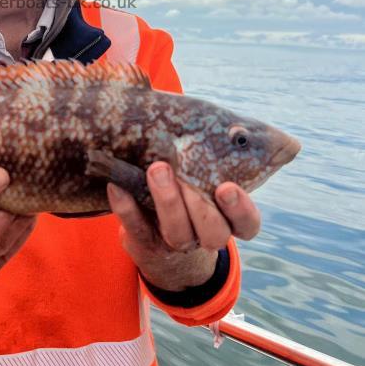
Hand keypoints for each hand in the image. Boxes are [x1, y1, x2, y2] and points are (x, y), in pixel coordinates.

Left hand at [107, 161, 260, 291]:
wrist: (162, 247)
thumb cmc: (189, 196)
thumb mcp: (204, 182)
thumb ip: (210, 160)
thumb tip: (214, 118)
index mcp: (227, 221)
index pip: (247, 224)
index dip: (240, 209)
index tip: (226, 187)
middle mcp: (205, 236)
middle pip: (213, 232)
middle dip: (199, 204)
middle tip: (183, 173)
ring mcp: (175, 242)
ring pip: (178, 232)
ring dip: (167, 200)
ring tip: (157, 169)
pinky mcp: (145, 242)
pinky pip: (136, 227)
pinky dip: (126, 206)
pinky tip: (117, 184)